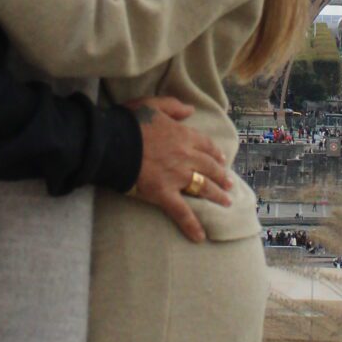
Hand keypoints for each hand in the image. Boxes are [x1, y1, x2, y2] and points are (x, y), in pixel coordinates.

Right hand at [127, 96, 235, 245]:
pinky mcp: (164, 193)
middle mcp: (185, 156)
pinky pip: (181, 212)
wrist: (113, 142)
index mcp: (183, 136)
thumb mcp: (152, 104)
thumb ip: (173, 106)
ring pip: (203, 187)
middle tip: (228, 183)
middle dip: (221, 176)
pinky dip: (191, 225)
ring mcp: (177, 176)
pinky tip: (199, 237)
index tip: (221, 159)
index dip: (215, 153)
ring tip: (225, 202)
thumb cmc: (129, 121)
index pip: (206, 146)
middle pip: (209, 167)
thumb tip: (190, 110)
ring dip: (216, 195)